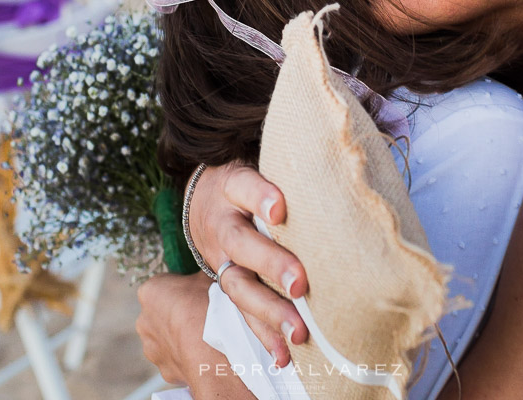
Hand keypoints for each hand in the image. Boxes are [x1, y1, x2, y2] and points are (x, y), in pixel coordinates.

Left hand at [136, 271, 211, 385]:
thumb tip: (211, 267)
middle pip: (161, 312)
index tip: (197, 292)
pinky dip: (186, 356)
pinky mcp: (162, 369)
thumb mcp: (210, 277)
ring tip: (203, 335)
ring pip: (165, 338)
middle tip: (201, 313)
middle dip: (177, 313)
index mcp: (150, 291)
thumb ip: (203, 271)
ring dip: (179, 336)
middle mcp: (143, 320)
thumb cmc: (208, 308)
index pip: (163, 284)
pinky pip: (174, 359)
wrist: (212, 350)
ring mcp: (151, 347)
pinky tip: (202, 352)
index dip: (182, 287)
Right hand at [189, 162, 310, 364]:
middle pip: (241, 244)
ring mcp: (222, 259)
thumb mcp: (257, 167)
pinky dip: (263, 335)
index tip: (279, 207)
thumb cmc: (247, 183)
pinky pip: (243, 312)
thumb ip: (282, 175)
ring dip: (268, 311)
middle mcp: (223, 226)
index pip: (244, 186)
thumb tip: (317, 185)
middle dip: (270, 265)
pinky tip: (284, 356)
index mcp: (232, 187)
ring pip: (239, 286)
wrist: (206, 199)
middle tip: (299, 283)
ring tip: (296, 331)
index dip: (260, 196)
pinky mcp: (229, 285)